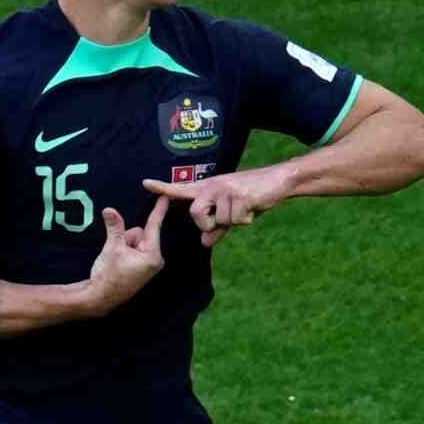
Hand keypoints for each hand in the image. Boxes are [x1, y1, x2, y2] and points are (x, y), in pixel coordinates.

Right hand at [82, 194, 173, 310]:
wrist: (100, 298)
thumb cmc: (109, 274)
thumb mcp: (112, 247)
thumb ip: (114, 227)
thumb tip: (109, 209)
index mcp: (152, 255)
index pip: (154, 227)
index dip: (159, 210)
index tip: (166, 196)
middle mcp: (154, 260)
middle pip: (140, 233)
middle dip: (127, 237)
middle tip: (117, 251)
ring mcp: (148, 265)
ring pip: (135, 241)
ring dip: (124, 245)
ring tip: (116, 260)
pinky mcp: (141, 268)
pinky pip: (133, 250)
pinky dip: (124, 252)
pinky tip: (118, 263)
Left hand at [143, 167, 285, 242]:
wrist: (278, 180)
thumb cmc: (252, 196)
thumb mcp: (232, 212)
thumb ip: (216, 228)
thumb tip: (203, 243)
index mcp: (207, 188)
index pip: (181, 189)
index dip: (163, 188)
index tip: (145, 183)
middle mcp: (212, 186)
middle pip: (195, 214)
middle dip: (208, 224)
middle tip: (224, 221)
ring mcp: (225, 189)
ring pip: (220, 221)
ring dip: (235, 221)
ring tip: (245, 207)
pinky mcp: (239, 195)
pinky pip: (237, 220)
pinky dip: (246, 219)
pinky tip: (253, 207)